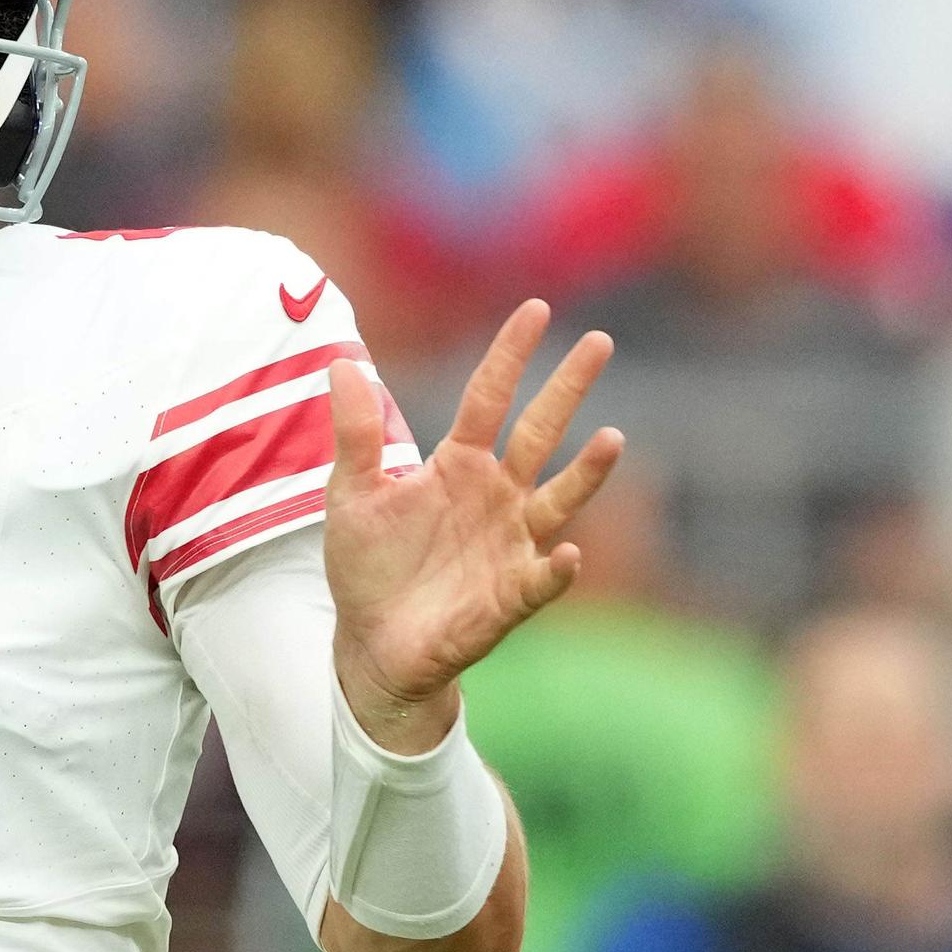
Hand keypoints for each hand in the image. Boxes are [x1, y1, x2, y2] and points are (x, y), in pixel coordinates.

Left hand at [323, 301, 622, 751]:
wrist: (372, 643)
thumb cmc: (369, 565)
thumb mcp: (352, 494)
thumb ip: (355, 434)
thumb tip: (340, 363)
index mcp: (458, 464)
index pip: (488, 397)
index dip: (509, 354)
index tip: (536, 309)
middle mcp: (496, 496)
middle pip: (538, 432)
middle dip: (567, 389)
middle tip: (600, 341)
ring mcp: (510, 543)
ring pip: (557, 499)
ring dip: (586, 473)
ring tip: (611, 438)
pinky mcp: (510, 595)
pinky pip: (540, 578)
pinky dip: (556, 568)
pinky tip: (568, 554)